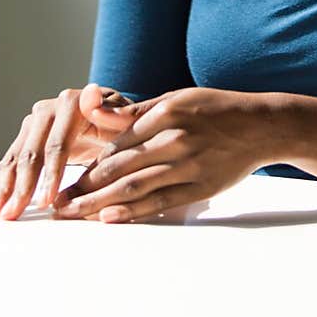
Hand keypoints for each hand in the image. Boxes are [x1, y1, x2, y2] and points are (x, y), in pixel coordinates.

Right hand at [0, 84, 136, 219]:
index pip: (58, 144)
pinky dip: (0, 182)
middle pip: (31, 152)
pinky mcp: (26, 136)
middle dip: (23, 186)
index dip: (51, 174)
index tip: (47, 201)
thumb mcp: (129, 119)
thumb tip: (92, 98)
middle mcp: (47, 109)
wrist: (112, 119)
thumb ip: (117, 111)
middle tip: (15, 214)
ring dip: (5, 187)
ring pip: (16, 157)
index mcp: (72, 103)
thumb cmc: (124, 124)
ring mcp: (34, 123)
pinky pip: (10, 161)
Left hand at [53, 86, 272, 222]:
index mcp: (165, 113)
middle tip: (57, 204)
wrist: (260, 126)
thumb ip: (135, 111)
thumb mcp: (176, 98)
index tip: (62, 176)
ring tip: (73, 214)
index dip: (87, 163)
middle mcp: (174, 139)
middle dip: (83, 187)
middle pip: (118, 168)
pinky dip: (133, 212)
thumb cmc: (214, 110)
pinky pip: (160, 202)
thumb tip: (93, 110)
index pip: (115, 144)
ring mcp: (188, 166)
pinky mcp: (200, 188)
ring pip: (134, 187)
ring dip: (98, 203)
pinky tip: (109, 218)